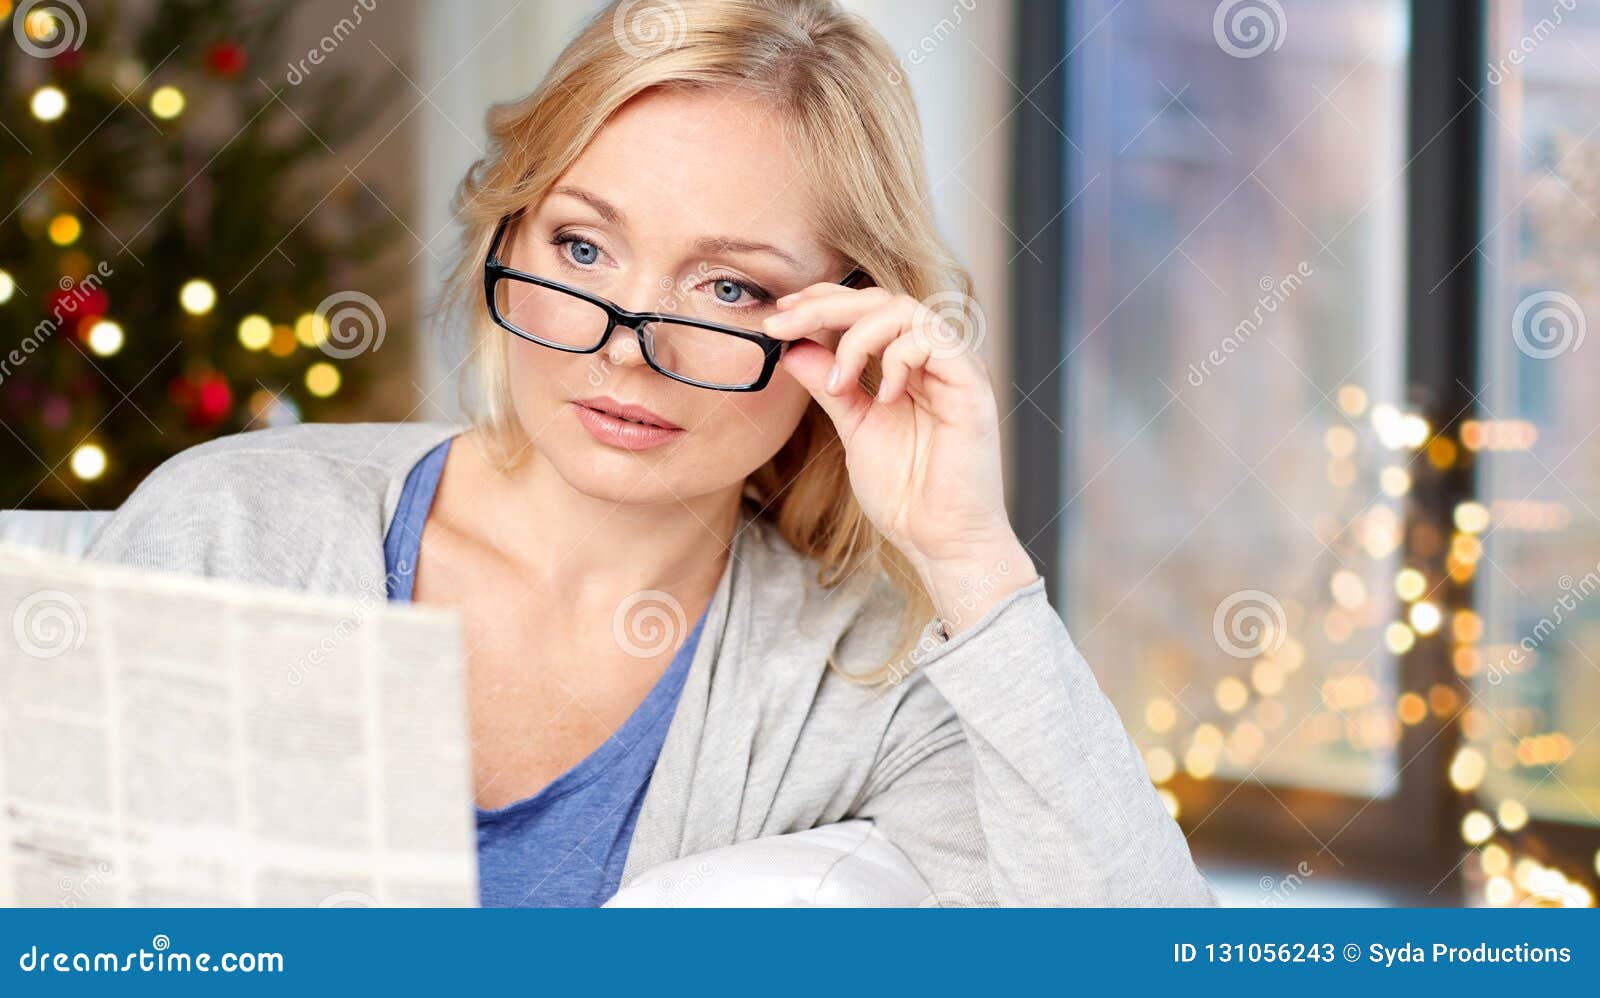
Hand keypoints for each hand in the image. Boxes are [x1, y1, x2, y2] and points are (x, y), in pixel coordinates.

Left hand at [763, 282, 1037, 632]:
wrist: (940, 540)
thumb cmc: (906, 493)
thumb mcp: (853, 429)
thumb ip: (829, 386)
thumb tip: (792, 347)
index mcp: (907, 366)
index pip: (866, 309)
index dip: (821, 302)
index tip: (779, 315)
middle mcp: (933, 360)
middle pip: (880, 299)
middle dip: (824, 307)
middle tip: (783, 324)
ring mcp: (954, 369)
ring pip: (905, 310)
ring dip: (858, 337)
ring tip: (838, 383)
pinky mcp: (972, 385)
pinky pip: (934, 341)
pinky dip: (898, 359)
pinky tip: (882, 397)